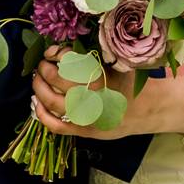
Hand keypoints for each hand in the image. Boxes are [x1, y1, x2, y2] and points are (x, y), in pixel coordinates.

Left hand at [30, 53, 161, 139]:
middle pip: (58, 80)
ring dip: (40, 89)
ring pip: (53, 103)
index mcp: (102, 76)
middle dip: (45, 69)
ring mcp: (87, 116)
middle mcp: (93, 96)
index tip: (52, 51)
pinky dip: (42, 115)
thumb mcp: (118, 63)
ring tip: (37, 80)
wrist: (147, 110)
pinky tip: (36, 103)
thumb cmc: (130, 83)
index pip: (70, 62)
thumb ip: (94, 57)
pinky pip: (57, 126)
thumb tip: (63, 51)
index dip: (57, 54)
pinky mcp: (84, 132)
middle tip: (42, 65)